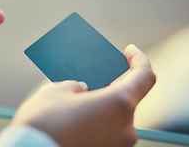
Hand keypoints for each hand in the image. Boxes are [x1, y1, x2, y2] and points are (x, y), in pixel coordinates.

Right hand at [11, 44, 155, 146]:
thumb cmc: (44, 124)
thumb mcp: (57, 92)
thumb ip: (75, 86)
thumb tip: (81, 90)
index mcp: (119, 104)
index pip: (144, 76)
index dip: (139, 59)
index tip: (129, 51)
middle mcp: (126, 128)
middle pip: (126, 99)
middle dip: (109, 88)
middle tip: (90, 80)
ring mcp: (117, 146)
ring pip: (114, 119)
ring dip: (101, 108)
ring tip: (78, 102)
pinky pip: (106, 134)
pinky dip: (96, 123)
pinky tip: (76, 120)